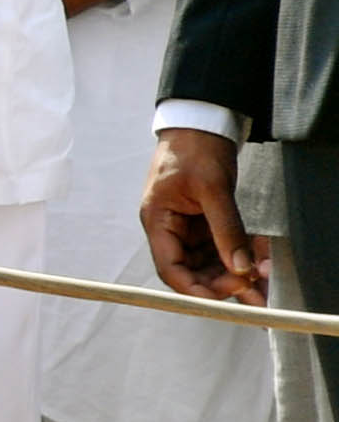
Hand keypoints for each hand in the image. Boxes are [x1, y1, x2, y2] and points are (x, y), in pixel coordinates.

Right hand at [140, 127, 266, 303]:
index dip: (195, 288)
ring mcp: (188, 227)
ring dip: (236, 271)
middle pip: (192, 270)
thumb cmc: (194, 150)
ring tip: (264, 275)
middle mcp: (170, 229)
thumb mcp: (213, 190)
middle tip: (253, 287)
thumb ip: (226, 231)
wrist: (202, 125)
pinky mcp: (205, 222)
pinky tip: (261, 258)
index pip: (170, 268)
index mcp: (158, 221)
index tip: (224, 296)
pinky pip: (222, 247)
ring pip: (210, 263)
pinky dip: (241, 254)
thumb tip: (240, 267)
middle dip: (222, 282)